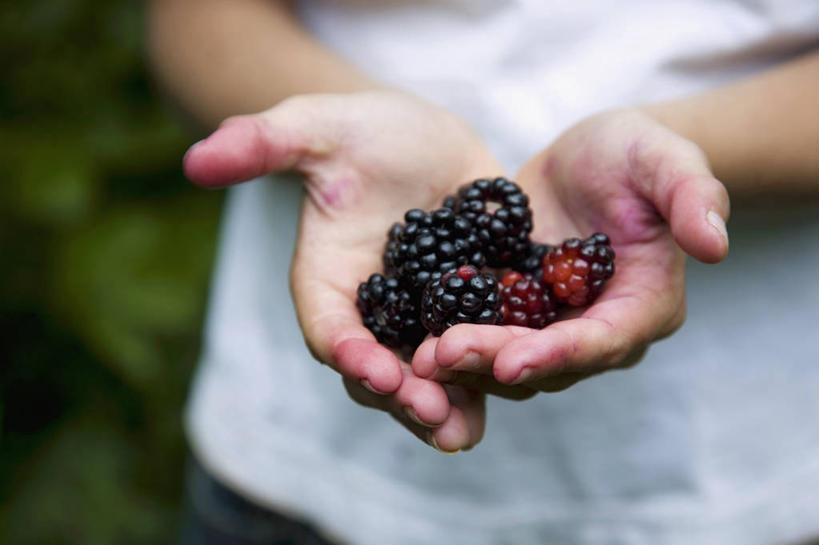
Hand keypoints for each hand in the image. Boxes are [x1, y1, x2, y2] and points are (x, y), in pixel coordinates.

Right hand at [184, 91, 502, 450]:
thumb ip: (260, 143)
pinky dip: (490, 372)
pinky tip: (515, 389)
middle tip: (434, 417)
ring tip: (465, 431)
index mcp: (328, 282)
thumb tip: (195, 160)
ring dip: (448, 403)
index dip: (349, 351)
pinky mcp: (468, 306)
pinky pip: (477, 346)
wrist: (419, 137)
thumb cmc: (358, 130)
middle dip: (404, 396)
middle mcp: (371, 311)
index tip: (374, 371)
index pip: (330, 328)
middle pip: (379, 368)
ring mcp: (421, 315)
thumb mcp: (313, 127)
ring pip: (428, 373)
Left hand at [413, 109, 729, 392]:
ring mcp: (552, 326)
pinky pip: (483, 336)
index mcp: (644, 304)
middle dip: (494, 361)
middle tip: (440, 357)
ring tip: (419, 355)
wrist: (586, 157)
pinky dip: (451, 339)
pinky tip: (411, 336)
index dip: (559, 355)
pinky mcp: (513, 314)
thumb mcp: (662, 158)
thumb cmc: (632, 153)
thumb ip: (691, 195)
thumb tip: (715, 246)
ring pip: (509, 360)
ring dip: (466, 363)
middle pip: (548, 362)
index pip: (604, 342)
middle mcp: (598, 328)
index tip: (512, 361)